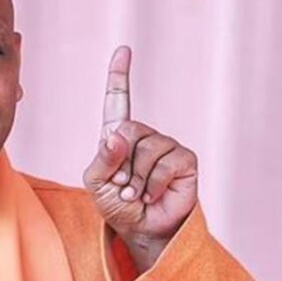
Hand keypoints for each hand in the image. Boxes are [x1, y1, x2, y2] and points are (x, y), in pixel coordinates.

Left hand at [82, 46, 197, 270]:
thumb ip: (102, 158)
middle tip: (121, 186)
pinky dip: (152, 184)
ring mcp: (166, 146)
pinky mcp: (185, 160)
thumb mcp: (97, 183)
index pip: (118, 100)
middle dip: (120, 164)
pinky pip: (165, 163)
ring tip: (136, 194)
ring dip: (135, 179)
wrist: (141, 230)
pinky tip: (152, 196)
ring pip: (145, 148)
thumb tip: (118, 134)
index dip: (120, 75)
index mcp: (118, 136)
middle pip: (128, 130)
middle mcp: (144, 136)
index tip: (123, 50)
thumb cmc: (117, 206)